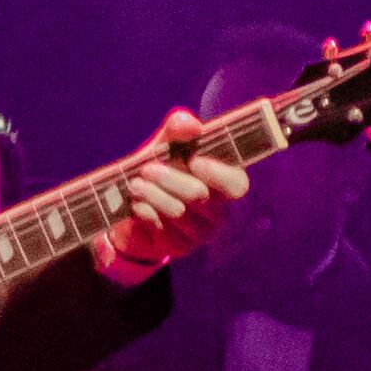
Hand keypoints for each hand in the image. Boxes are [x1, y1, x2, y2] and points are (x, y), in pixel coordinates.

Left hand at [93, 119, 247, 282]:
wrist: (134, 206)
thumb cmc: (160, 169)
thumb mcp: (165, 145)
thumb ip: (178, 130)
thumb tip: (191, 124)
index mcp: (224, 183)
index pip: (237, 184)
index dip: (217, 173)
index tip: (194, 160)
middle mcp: (218, 210)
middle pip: (200, 196)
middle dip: (170, 179)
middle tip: (146, 169)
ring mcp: (201, 232)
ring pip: (179, 212)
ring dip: (153, 195)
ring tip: (135, 185)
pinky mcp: (180, 246)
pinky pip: (163, 229)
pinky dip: (145, 212)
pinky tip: (137, 205)